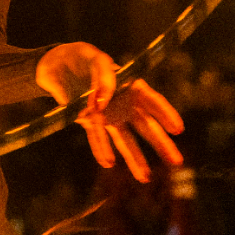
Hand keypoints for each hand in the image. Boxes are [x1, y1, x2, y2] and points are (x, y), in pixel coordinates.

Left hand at [36, 43, 184, 182]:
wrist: (55, 64)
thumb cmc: (81, 57)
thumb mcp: (93, 58)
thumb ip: (102, 77)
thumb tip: (103, 103)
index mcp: (131, 84)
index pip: (152, 101)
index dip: (165, 114)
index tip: (178, 129)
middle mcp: (124, 103)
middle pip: (146, 126)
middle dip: (161, 144)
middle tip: (177, 162)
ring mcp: (109, 114)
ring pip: (125, 139)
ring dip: (135, 158)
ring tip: (145, 178)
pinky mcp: (90, 121)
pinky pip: (97, 136)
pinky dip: (101, 148)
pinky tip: (108, 162)